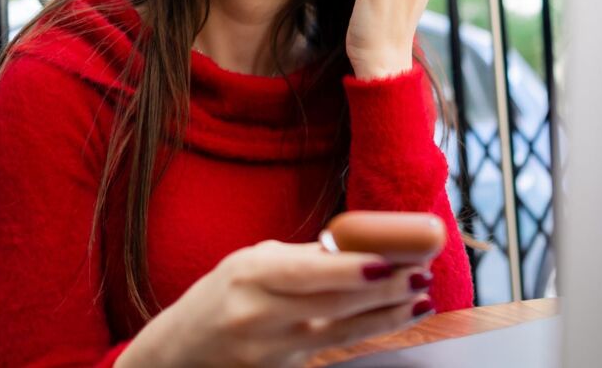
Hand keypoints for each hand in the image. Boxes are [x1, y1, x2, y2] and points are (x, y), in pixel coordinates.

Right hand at [118, 240, 433, 367]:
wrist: (179, 355)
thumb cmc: (219, 297)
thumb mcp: (249, 263)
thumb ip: (300, 258)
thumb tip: (359, 246)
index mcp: (250, 277)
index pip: (309, 274)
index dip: (353, 269)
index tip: (390, 261)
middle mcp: (259, 317)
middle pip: (334, 306)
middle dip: (384, 289)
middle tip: (421, 273)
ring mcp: (270, 352)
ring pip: (342, 334)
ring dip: (388, 316)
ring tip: (422, 298)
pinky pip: (333, 351)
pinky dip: (368, 332)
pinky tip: (396, 318)